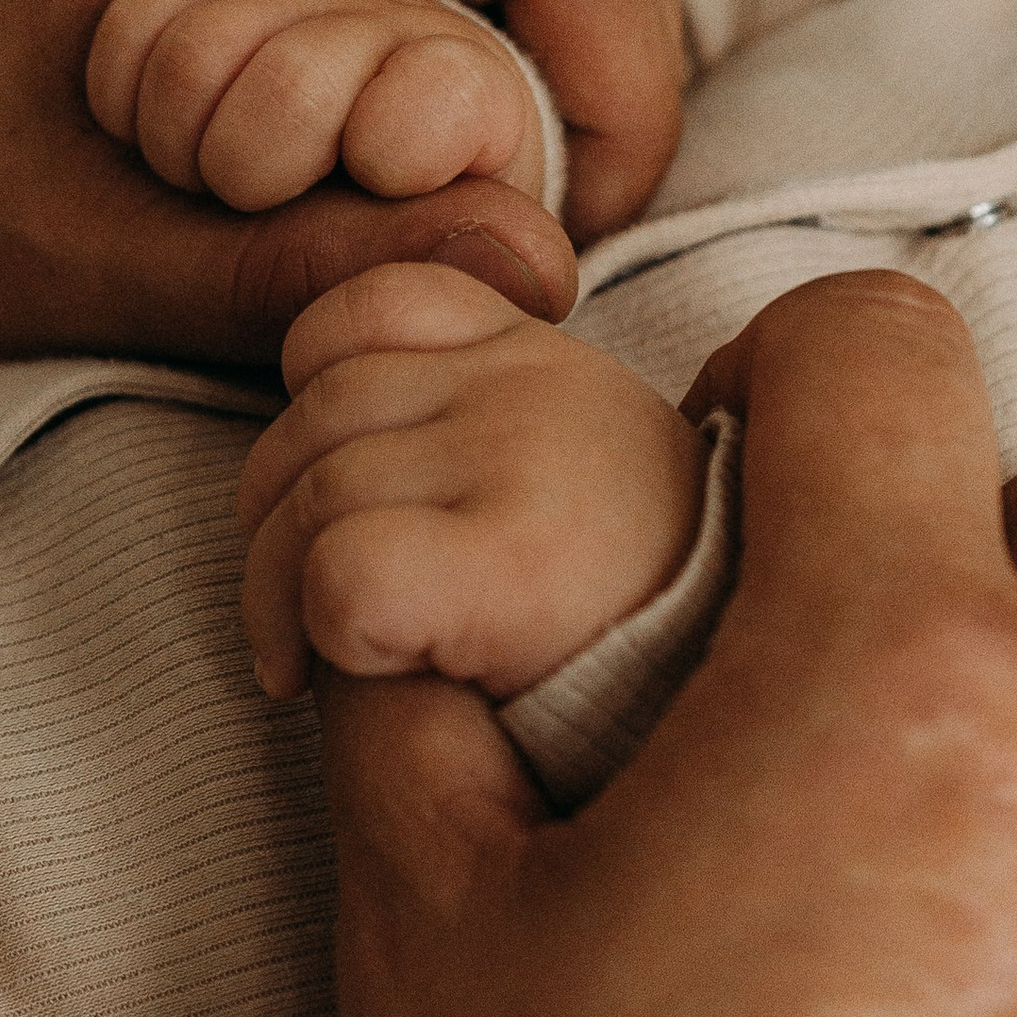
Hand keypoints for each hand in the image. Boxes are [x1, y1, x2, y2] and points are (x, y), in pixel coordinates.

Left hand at [237, 263, 704, 701]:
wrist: (747, 710)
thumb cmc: (627, 619)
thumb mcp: (563, 471)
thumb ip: (462, 417)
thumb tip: (306, 435)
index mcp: (541, 352)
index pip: (372, 306)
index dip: (322, 395)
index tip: (354, 499)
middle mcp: (540, 380)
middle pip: (313, 413)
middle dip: (269, 527)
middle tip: (297, 620)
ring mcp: (531, 456)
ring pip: (311, 498)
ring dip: (279, 602)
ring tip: (315, 665)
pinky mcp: (517, 562)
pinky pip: (339, 572)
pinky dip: (327, 632)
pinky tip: (385, 668)